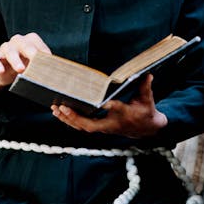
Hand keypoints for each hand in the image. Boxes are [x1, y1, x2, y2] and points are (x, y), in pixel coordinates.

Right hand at [0, 33, 50, 92]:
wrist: (6, 72)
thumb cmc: (26, 64)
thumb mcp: (36, 64)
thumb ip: (45, 65)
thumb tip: (57, 72)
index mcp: (30, 40)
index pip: (37, 44)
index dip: (43, 51)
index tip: (49, 59)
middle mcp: (18, 41)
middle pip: (24, 44)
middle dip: (30, 52)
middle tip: (36, 60)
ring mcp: (5, 47)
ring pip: (9, 50)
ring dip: (15, 60)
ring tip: (20, 69)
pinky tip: (0, 71)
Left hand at [51, 74, 166, 137]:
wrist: (146, 129)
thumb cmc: (145, 111)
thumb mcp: (147, 99)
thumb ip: (145, 87)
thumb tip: (148, 74)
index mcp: (125, 115)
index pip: (118, 110)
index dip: (112, 106)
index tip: (105, 102)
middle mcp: (111, 124)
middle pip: (91, 125)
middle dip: (76, 117)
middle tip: (63, 107)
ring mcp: (104, 128)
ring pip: (83, 127)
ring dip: (68, 119)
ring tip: (55, 109)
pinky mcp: (98, 127)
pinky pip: (81, 126)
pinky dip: (69, 120)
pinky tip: (58, 112)